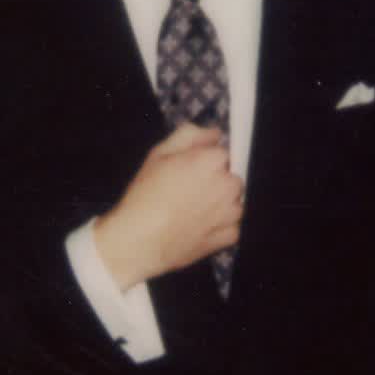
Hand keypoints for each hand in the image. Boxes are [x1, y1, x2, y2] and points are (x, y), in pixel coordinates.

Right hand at [93, 123, 242, 290]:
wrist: (139, 241)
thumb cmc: (145, 196)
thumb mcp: (159, 154)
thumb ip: (189, 135)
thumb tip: (214, 133)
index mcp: (211, 161)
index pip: (221, 153)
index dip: (203, 162)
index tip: (187, 173)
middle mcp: (228, 184)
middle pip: (231, 177)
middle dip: (216, 181)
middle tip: (188, 192)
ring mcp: (231, 212)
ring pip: (234, 201)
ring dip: (221, 203)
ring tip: (193, 211)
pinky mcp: (230, 236)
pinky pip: (233, 225)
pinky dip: (220, 226)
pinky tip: (198, 226)